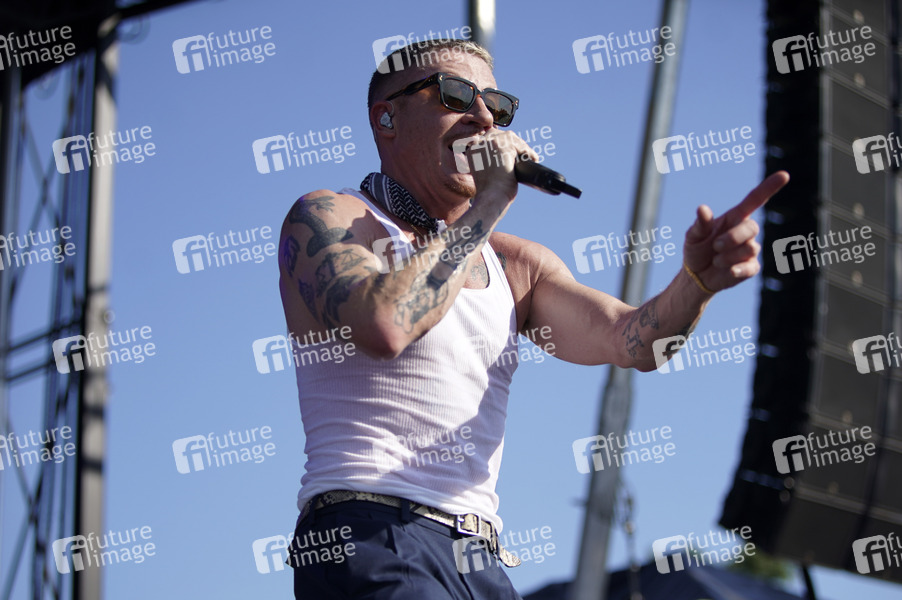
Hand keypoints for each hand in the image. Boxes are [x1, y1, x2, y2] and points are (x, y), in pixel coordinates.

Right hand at [452, 130, 538, 200]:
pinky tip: (533, 158)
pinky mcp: (502, 147)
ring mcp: (489, 143)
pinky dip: (528, 151)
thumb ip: (491, 160)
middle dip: (513, 142)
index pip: (489, 138)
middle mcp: (478, 144)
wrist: (491, 198)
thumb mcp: (486, 172)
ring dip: (522, 147)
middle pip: (499, 134)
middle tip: (524, 154)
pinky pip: (519, 145)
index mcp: (471, 149)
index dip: (502, 143)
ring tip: (530, 157)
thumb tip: (508, 155)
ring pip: (510, 138)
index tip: (512, 152)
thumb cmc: (489, 192)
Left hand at [683, 171, 789, 292]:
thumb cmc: (697, 249)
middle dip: (732, 238)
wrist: (697, 275)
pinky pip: (751, 267)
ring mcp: (750, 250)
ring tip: (716, 260)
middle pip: (752, 227)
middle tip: (715, 246)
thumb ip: (700, 224)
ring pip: (750, 248)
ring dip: (727, 256)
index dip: (769, 187)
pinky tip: (729, 271)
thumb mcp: (693, 235)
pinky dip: (737, 270)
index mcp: (735, 217)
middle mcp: (745, 232)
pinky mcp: (751, 267)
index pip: (755, 200)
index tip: (784, 175)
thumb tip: (702, 208)